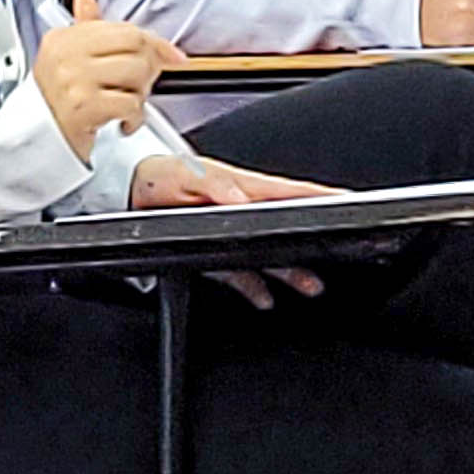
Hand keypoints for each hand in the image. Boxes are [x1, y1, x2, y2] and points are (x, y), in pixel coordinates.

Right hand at [31, 0, 182, 157]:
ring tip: (125, 105)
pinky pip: (131, 104)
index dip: (155, 44)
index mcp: (63, 38)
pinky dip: (135, 118)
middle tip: (138, 87)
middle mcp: (65, 55)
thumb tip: (86, 0)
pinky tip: (122, 122)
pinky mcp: (83, 106)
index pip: (124, 29)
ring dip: (141, 95)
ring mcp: (73, 79)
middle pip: (136, 47)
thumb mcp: (64, 59)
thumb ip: (82, 29)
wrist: (36, 141)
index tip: (173, 56)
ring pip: (137, 74)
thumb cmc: (56, 102)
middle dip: (148, 70)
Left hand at [129, 156, 331, 307]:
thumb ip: (213, 185)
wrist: (127, 194)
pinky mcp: (215, 256)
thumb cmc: (157, 176)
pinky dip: (254, 288)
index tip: (347, 200)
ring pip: (269, 255)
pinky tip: (265, 298)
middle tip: (341, 252)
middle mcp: (241, 211)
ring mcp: (230, 236)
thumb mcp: (183, 174)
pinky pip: (241, 275)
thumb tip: (240, 197)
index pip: (289, 192)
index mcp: (240, 187)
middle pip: (288, 228)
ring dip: (290, 271)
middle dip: (315, 242)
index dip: (320, 197)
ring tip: (310, 284)